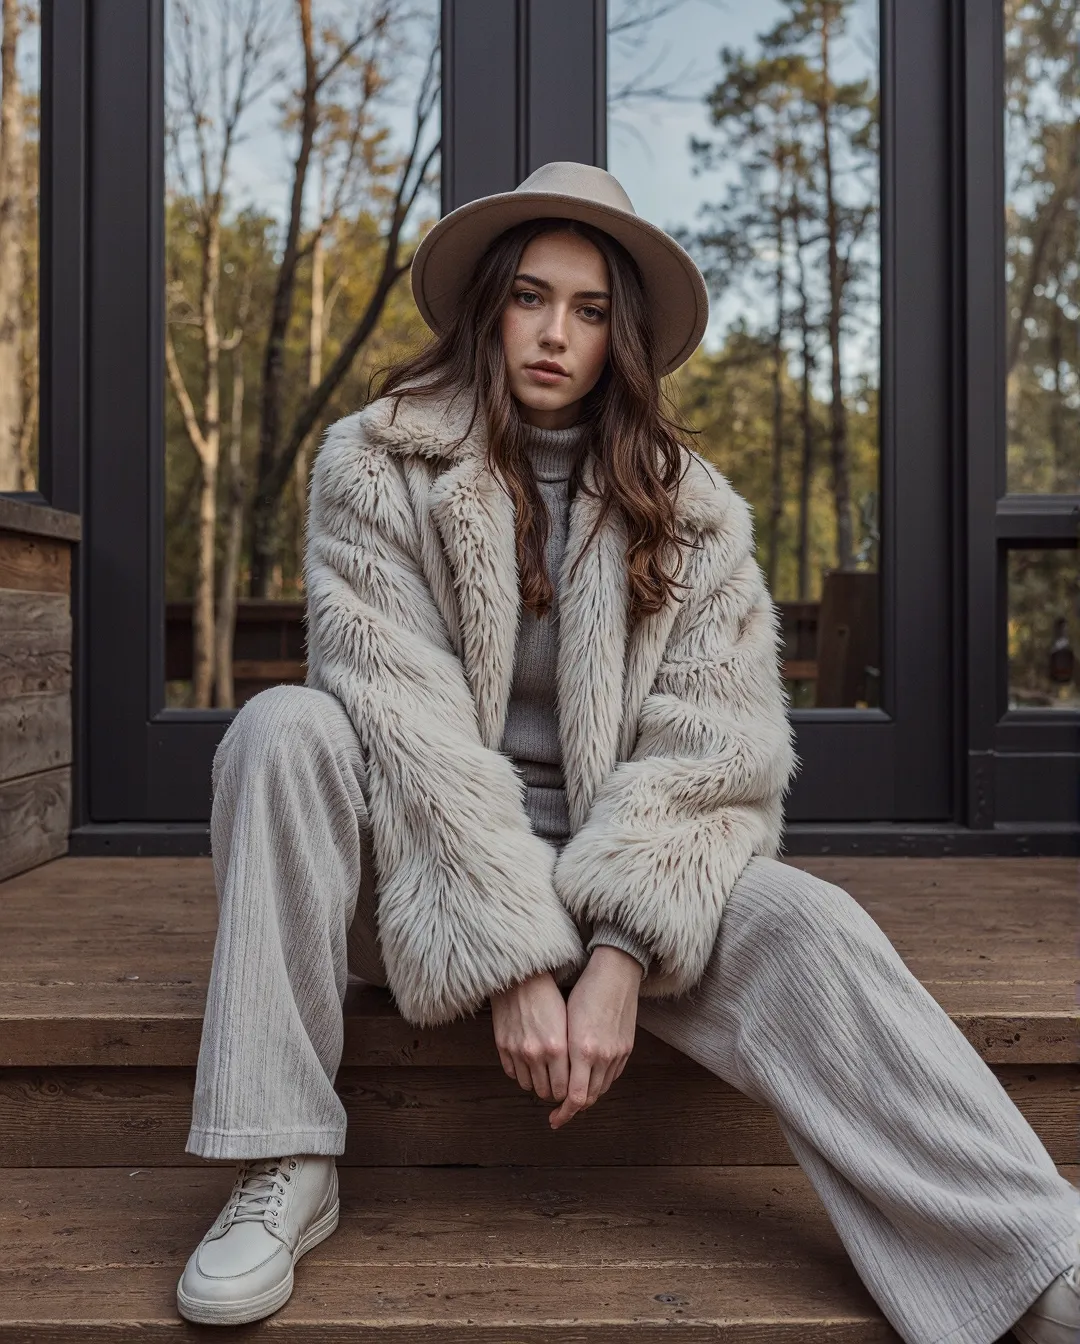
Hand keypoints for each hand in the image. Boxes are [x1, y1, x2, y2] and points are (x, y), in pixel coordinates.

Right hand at [489, 970, 569, 1104]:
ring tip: (543, 1077)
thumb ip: (572, 1052)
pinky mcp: (502, 1047)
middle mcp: (536, 1053)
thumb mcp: (569, 1022)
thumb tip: (576, 1077)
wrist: (521, 978)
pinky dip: (521, 1073)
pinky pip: (512, 1074)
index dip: (568, 1093)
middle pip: (546, 1091)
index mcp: (558, 1048)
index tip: (570, 1089)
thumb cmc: (549, 996)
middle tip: (557, 1086)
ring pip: (528, 1085)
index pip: (564, 1089)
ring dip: (536, 1084)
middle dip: (553, 1092)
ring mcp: (517, 1051)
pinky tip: (528, 1065)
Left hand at [548, 946, 641, 1130]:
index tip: (554, 1118)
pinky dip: (600, 1082)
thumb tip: (552, 1075)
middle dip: (573, 1108)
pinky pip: (613, 1076)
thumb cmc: (585, 990)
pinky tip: (589, 1078)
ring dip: (587, 1096)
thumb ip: (561, 1052)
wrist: (616, 972)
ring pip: (601, 1089)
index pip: (576, 1097)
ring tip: (572, 1096)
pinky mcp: (627, 1048)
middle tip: (559, 1112)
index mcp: (582, 1050)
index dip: (564, 1112)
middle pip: (589, 1098)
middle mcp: (603, 1056)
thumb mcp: (565, 1021)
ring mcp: (618, 1053)